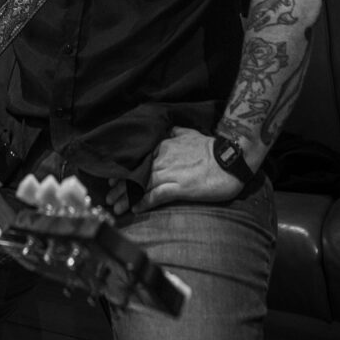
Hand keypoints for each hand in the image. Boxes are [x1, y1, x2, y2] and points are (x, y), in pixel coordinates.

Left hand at [106, 127, 243, 215]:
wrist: (231, 159)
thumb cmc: (212, 148)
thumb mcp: (190, 133)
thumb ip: (175, 132)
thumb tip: (167, 130)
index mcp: (164, 146)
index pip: (138, 160)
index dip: (124, 171)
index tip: (113, 180)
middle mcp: (163, 159)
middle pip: (136, 174)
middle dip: (120, 187)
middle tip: (109, 197)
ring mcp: (171, 173)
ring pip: (142, 185)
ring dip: (127, 197)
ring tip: (116, 207)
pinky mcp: (180, 188)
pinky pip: (156, 196)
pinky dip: (144, 202)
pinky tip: (136, 209)